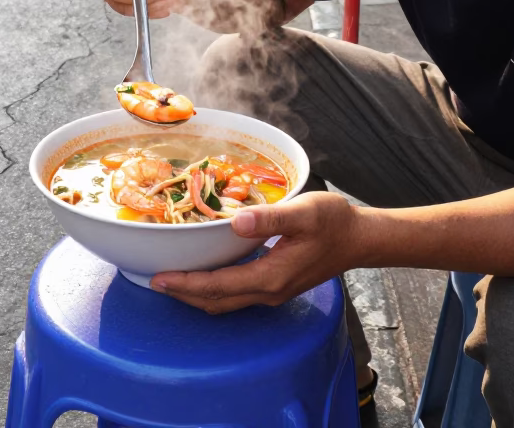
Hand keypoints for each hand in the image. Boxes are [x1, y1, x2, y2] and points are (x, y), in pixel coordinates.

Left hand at [150, 192, 362, 313]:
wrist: (360, 238)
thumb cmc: (334, 222)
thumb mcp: (305, 212)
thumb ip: (270, 218)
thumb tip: (237, 223)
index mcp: (271, 276)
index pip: (217, 285)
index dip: (186, 283)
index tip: (159, 277)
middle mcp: (268, 291)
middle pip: (215, 300)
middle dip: (183, 293)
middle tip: (153, 280)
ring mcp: (272, 292)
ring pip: (225, 301)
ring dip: (196, 294)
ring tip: (171, 280)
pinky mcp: (276, 285)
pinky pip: (235, 294)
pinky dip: (213, 288)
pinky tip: (203, 274)